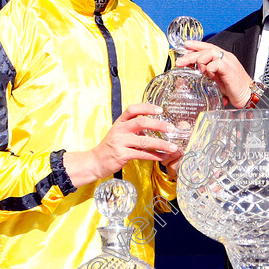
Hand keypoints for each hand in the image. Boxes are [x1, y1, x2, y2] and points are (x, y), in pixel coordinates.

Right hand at [64, 103, 181, 186]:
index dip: (147, 107)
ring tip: (173, 147)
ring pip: (144, 141)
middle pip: (141, 122)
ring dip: (161, 144)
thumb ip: (134, 128)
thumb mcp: (119, 132)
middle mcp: (120, 130)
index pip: (133, 109)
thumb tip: (154, 125)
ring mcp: (120, 142)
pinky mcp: (122, 155)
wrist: (95, 161)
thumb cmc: (111, 146)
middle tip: (172, 128)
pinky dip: (154, 156)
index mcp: (120, 122)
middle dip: (159, 125)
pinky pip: (142, 154)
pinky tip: (163, 156)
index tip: (160, 109)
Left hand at [175, 40, 252, 107]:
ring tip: (198, 70)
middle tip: (180, 61)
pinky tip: (209, 75)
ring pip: (210, 52)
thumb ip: (209, 73)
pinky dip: (209, 68)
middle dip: (191, 54)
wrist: (248, 95)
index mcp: (223, 59)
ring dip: (200, 60)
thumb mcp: (217, 79)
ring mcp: (228, 62)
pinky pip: (216, 63)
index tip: (186, 46)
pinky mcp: (229, 69)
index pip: (208, 47)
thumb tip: (196, 73)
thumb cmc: (234, 89)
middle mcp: (226, 57)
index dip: (196, 45)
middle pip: (206, 49)